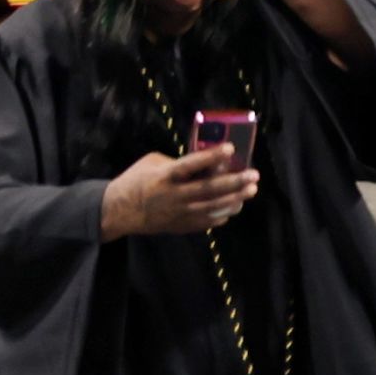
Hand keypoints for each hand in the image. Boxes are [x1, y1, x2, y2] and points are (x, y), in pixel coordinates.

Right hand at [101, 145, 260, 239]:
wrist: (121, 211)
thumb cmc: (136, 180)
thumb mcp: (152, 162)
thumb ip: (177, 162)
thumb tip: (203, 163)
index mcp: (165, 176)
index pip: (192, 164)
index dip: (212, 156)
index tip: (230, 148)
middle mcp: (175, 195)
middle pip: (209, 189)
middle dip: (234, 182)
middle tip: (253, 175)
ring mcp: (180, 213)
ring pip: (213, 207)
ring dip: (235, 199)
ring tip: (251, 190)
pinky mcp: (182, 225)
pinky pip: (208, 221)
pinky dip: (223, 214)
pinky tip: (234, 206)